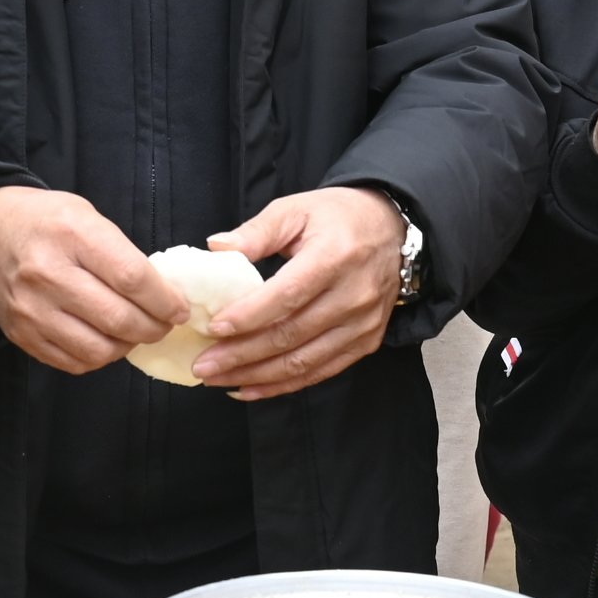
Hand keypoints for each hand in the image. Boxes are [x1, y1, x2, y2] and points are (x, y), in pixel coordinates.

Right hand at [0, 186, 183, 375]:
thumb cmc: (44, 220)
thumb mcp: (85, 215)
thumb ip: (122, 254)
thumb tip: (165, 295)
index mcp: (71, 233)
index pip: (132, 278)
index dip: (165, 300)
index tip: (179, 307)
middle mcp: (47, 273)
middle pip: (119, 318)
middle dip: (154, 328)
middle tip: (164, 324)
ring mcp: (30, 309)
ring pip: (99, 349)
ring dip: (128, 346)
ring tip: (134, 332)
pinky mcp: (21, 334)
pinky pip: (73, 362)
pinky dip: (99, 357)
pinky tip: (105, 340)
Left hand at [195, 188, 407, 399]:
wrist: (393, 230)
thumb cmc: (338, 217)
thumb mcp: (296, 209)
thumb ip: (257, 232)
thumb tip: (216, 247)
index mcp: (335, 256)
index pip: (288, 295)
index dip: (249, 316)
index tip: (214, 329)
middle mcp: (353, 295)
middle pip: (291, 334)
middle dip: (242, 355)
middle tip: (203, 365)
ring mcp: (362, 323)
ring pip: (303, 361)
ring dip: (256, 376)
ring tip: (218, 379)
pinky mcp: (365, 342)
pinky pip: (320, 372)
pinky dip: (282, 385)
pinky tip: (249, 387)